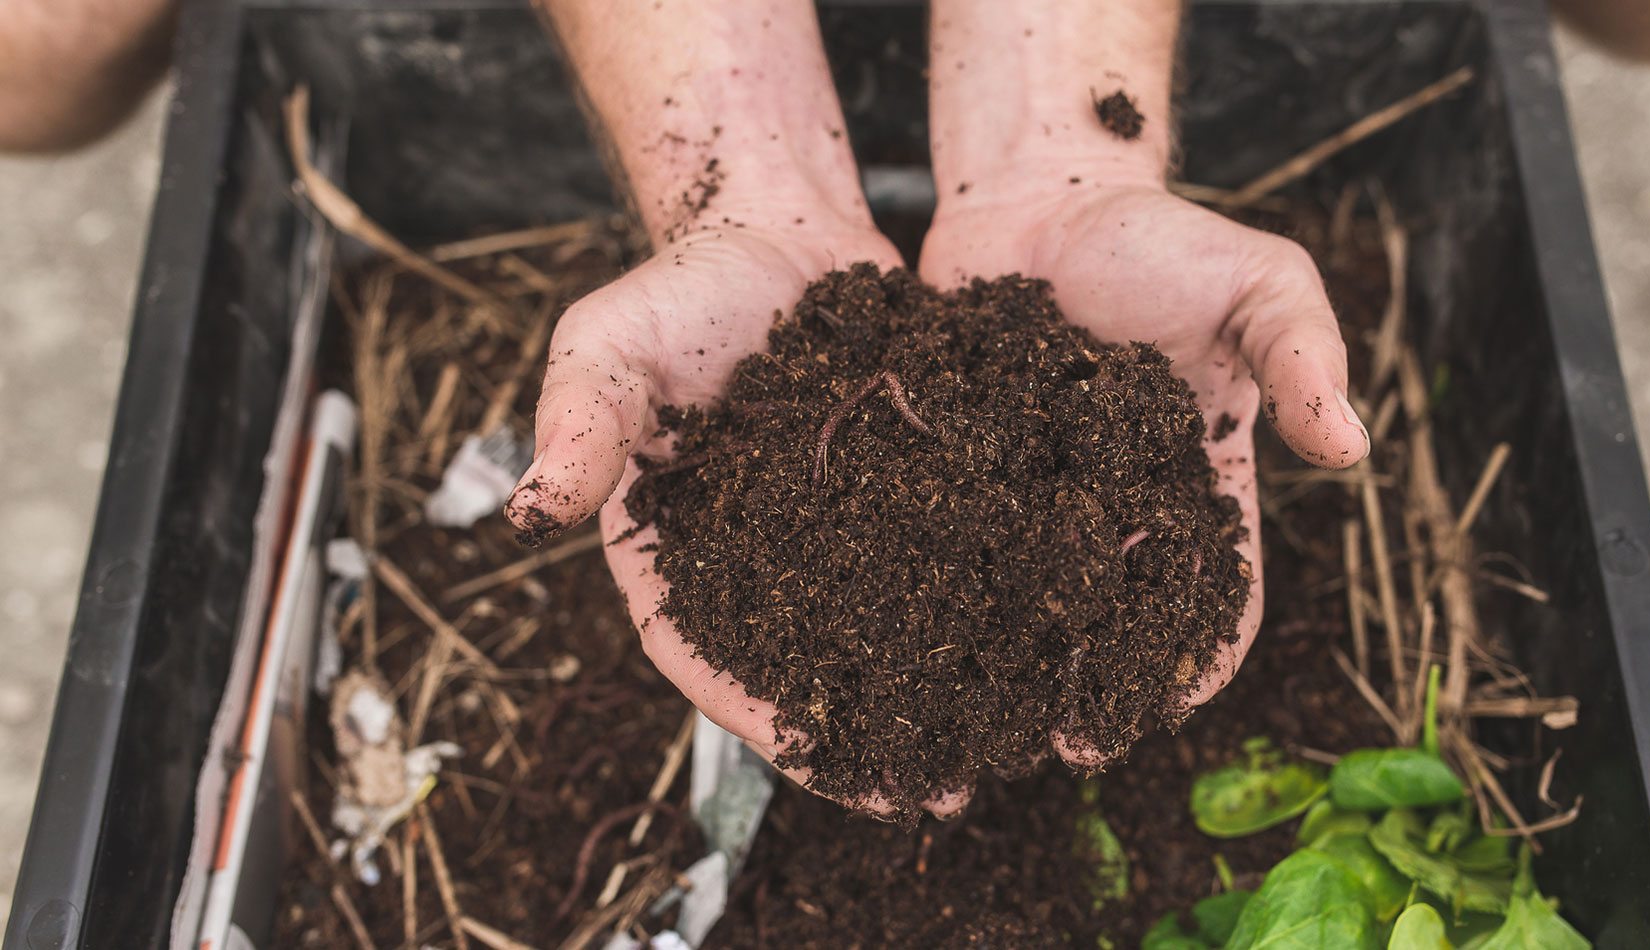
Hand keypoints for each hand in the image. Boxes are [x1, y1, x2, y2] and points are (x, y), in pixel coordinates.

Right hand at [505, 218, 973, 815]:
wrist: (773, 230)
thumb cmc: (676, 292)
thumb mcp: (609, 343)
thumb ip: (579, 420)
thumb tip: (525, 510)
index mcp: (675, 551)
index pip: (702, 651)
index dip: (754, 709)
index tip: (815, 754)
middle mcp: (758, 564)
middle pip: (804, 667)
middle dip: (865, 735)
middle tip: (932, 792)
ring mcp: (836, 538)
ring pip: (884, 632)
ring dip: (937, 695)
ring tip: (1000, 749)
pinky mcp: (906, 500)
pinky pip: (944, 564)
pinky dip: (983, 607)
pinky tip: (1039, 646)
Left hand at [920, 174, 1369, 760]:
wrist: (1040, 194)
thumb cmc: (1159, 238)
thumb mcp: (1254, 279)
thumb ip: (1302, 354)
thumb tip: (1354, 448)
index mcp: (1195, 491)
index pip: (1212, 598)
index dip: (1195, 659)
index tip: (1161, 708)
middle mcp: (1112, 513)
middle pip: (1110, 623)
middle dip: (1088, 687)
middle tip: (1048, 744)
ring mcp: (1029, 500)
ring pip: (1020, 604)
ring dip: (1002, 665)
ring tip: (964, 721)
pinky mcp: (953, 478)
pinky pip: (942, 546)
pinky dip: (927, 592)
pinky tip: (891, 636)